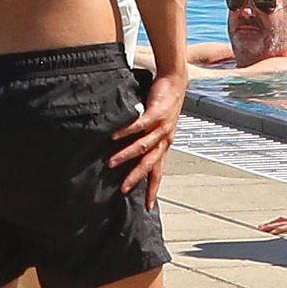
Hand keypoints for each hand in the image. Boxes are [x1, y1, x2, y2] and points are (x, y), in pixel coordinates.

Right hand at [107, 70, 184, 201]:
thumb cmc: (163, 104)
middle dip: (136, 177)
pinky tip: (115, 137)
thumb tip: (128, 150)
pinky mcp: (157, 113)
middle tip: (123, 189)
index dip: (152, 188)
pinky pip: (140, 125)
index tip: (147, 205)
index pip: (158, 172)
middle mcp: (165, 139)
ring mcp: (162, 126)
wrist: (175, 82)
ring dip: (127, 155)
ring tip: (111, 162)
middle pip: (151, 164)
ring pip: (143, 146)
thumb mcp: (156, 126)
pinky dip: (127, 132)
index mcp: (164, 145)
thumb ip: (145, 139)